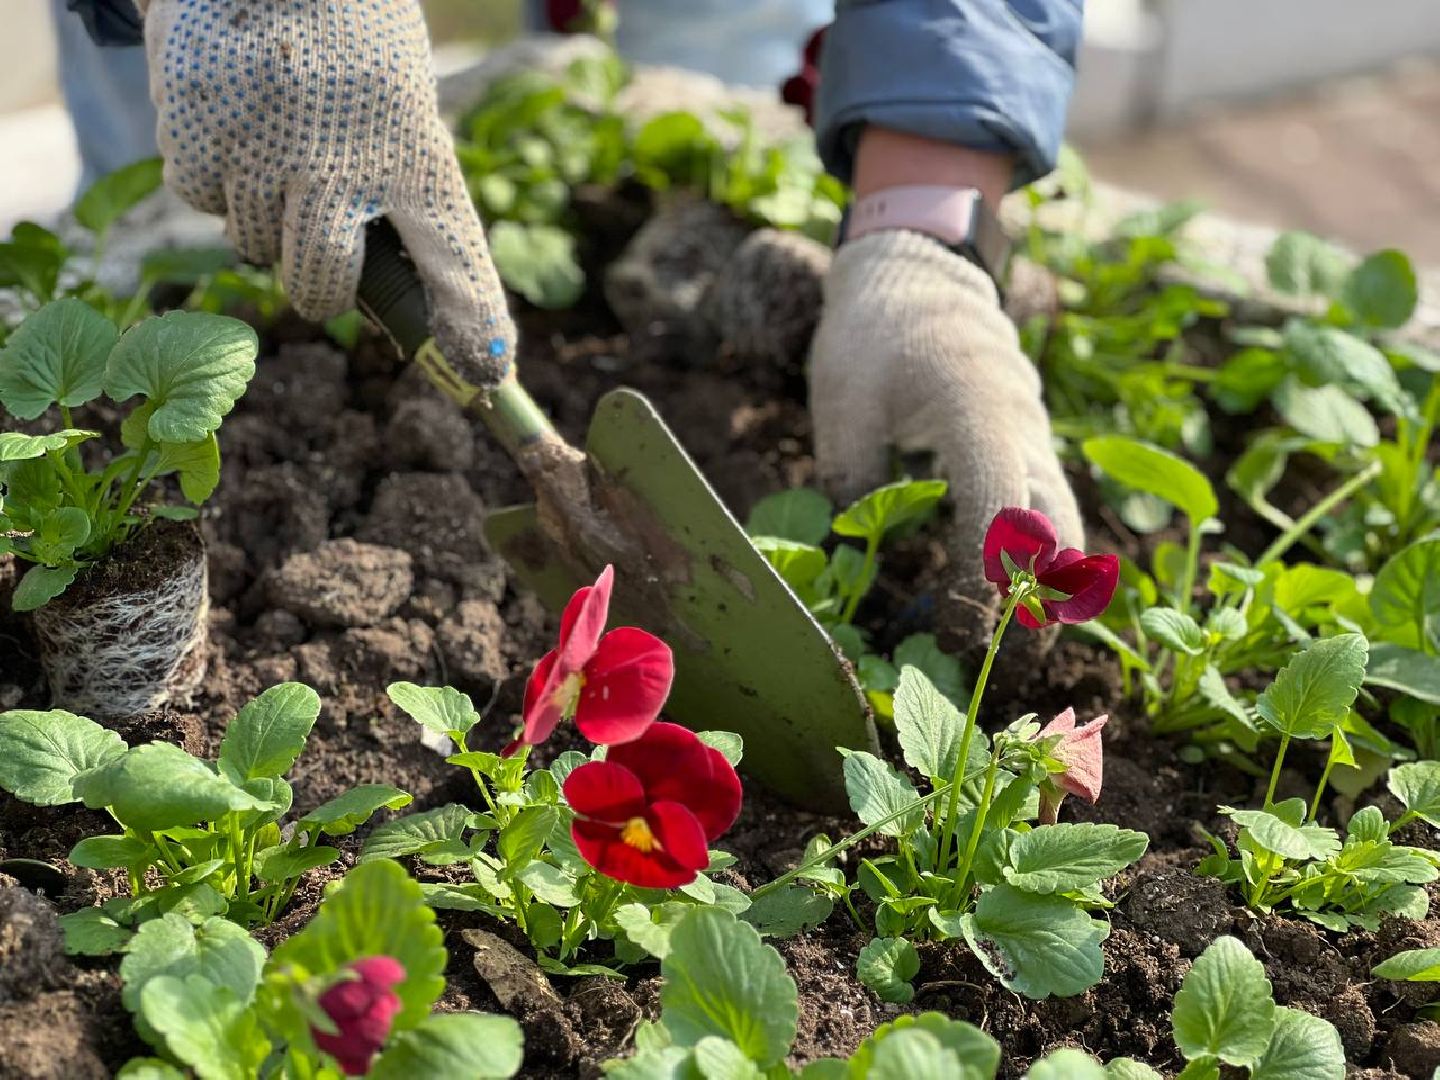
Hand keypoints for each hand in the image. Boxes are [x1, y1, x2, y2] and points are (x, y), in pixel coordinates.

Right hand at [138, 0, 512, 386]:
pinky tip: (237, 123)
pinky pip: (200, 195)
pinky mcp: (198, 128)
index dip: (471, 323)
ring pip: (253, 244)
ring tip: (279, 146)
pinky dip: (214, 174)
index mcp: (416, 152)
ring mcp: (265, 148)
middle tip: (321, 264)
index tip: (486, 372)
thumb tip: (390, 294)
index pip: (455, 258)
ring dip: (264, 217)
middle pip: (322, 286)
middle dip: (319, 290)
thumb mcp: (402, 109)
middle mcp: (342, 161)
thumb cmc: (352, 45)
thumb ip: (400, 193)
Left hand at [809, 230, 1083, 649]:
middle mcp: (1021, 426)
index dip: (985, 575)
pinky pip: (1046, 510)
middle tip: (1007, 667)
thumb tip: (857, 559)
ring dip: (1045, 589)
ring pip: (1063, 523)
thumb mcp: (841, 400)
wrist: (920, 272)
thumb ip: (852, 476)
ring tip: (1011, 652)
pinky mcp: (1027, 445)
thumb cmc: (873, 334)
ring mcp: (1033, 435)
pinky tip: (1003, 603)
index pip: (995, 504)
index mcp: (975, 407)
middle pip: (1057, 526)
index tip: (961, 632)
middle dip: (1041, 602)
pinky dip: (1035, 560)